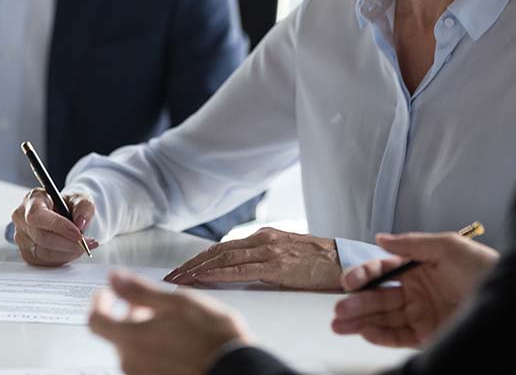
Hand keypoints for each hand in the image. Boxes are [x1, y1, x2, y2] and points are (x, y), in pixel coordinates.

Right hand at [11, 188, 98, 265]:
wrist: (64, 215)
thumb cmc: (68, 205)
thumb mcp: (80, 199)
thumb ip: (83, 207)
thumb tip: (81, 223)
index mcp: (32, 199)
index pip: (37, 216)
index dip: (58, 226)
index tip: (78, 233)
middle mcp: (21, 218)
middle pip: (41, 237)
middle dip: (68, 243)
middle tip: (87, 243)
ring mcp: (21, 237)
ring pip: (43, 252)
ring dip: (67, 253)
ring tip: (83, 246)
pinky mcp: (26, 253)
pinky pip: (44, 262)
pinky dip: (62, 258)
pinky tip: (71, 251)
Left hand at [89, 270, 250, 374]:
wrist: (235, 370)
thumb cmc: (211, 337)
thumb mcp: (176, 302)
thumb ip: (139, 290)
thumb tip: (114, 278)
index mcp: (131, 339)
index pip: (96, 320)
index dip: (99, 302)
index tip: (108, 292)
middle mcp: (132, 362)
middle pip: (114, 334)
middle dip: (125, 313)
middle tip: (147, 302)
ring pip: (130, 348)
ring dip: (140, 330)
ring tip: (167, 320)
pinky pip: (144, 362)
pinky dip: (151, 347)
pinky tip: (174, 339)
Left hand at [164, 227, 342, 289]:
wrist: (345, 261)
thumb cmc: (318, 262)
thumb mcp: (286, 255)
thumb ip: (264, 260)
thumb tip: (240, 270)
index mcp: (264, 236)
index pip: (223, 247)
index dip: (199, 258)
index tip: (182, 269)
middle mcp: (263, 239)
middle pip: (218, 250)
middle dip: (191, 264)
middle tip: (171, 276)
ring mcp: (269, 250)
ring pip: (225, 257)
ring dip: (198, 269)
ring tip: (180, 279)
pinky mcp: (277, 265)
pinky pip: (241, 269)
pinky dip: (219, 272)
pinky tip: (204, 278)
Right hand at [331, 231, 499, 346]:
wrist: (515, 301)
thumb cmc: (485, 269)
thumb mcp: (448, 246)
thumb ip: (412, 243)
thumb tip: (380, 238)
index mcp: (420, 268)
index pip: (384, 271)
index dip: (364, 275)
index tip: (349, 281)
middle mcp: (417, 292)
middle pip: (379, 297)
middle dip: (356, 303)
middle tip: (339, 308)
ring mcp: (422, 315)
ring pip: (383, 318)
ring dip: (360, 320)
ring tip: (339, 324)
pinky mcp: (428, 337)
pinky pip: (398, 337)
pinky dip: (379, 335)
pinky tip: (363, 332)